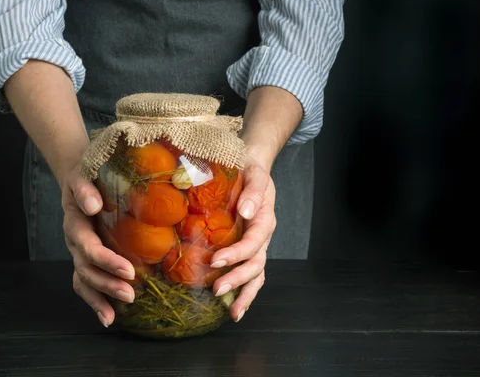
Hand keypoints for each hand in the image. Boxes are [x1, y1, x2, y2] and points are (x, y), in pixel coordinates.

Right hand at [62, 166, 135, 327]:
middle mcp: (74, 240)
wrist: (79, 177)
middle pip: (86, 268)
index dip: (106, 261)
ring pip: (84, 279)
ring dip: (101, 296)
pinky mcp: (85, 257)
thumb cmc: (87, 174)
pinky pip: (86, 283)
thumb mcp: (83, 174)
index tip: (128, 271)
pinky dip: (95, 301)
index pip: (88, 247)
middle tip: (130, 294)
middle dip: (108, 283)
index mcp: (75, 221)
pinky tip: (108, 316)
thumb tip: (95, 205)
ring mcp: (78, 251)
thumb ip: (85, 188)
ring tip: (119, 311)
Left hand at [209, 155, 276, 321]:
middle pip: (256, 264)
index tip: (215, 260)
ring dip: (245, 293)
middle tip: (217, 290)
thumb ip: (253, 192)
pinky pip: (250, 272)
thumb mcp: (254, 174)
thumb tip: (246, 211)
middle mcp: (263, 235)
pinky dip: (244, 290)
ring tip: (233, 313)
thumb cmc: (249, 169)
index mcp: (264, 218)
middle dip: (238, 279)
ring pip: (257, 274)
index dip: (237, 254)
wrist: (252, 166)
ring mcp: (257, 244)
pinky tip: (232, 305)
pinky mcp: (249, 247)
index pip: (254, 241)